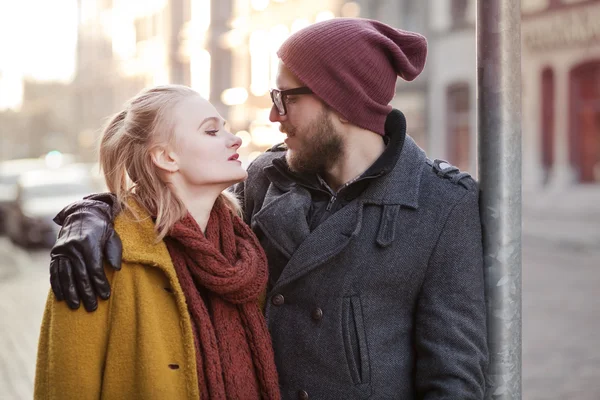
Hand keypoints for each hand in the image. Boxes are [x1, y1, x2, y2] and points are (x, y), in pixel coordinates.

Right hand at [50, 197, 121, 311]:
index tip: (105, 296)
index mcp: (88, 243)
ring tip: (76, 306)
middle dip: (86, 292)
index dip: (100, 284)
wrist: (82, 213)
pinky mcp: (55, 253)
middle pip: (80, 275)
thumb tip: (116, 269)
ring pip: (65, 275)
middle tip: (92, 307)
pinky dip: (57, 285)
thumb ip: (114, 251)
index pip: (94, 268)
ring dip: (70, 292)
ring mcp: (61, 250)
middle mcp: (72, 247)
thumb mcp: (112, 235)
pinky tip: (61, 296)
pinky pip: (54, 271)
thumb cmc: (101, 227)